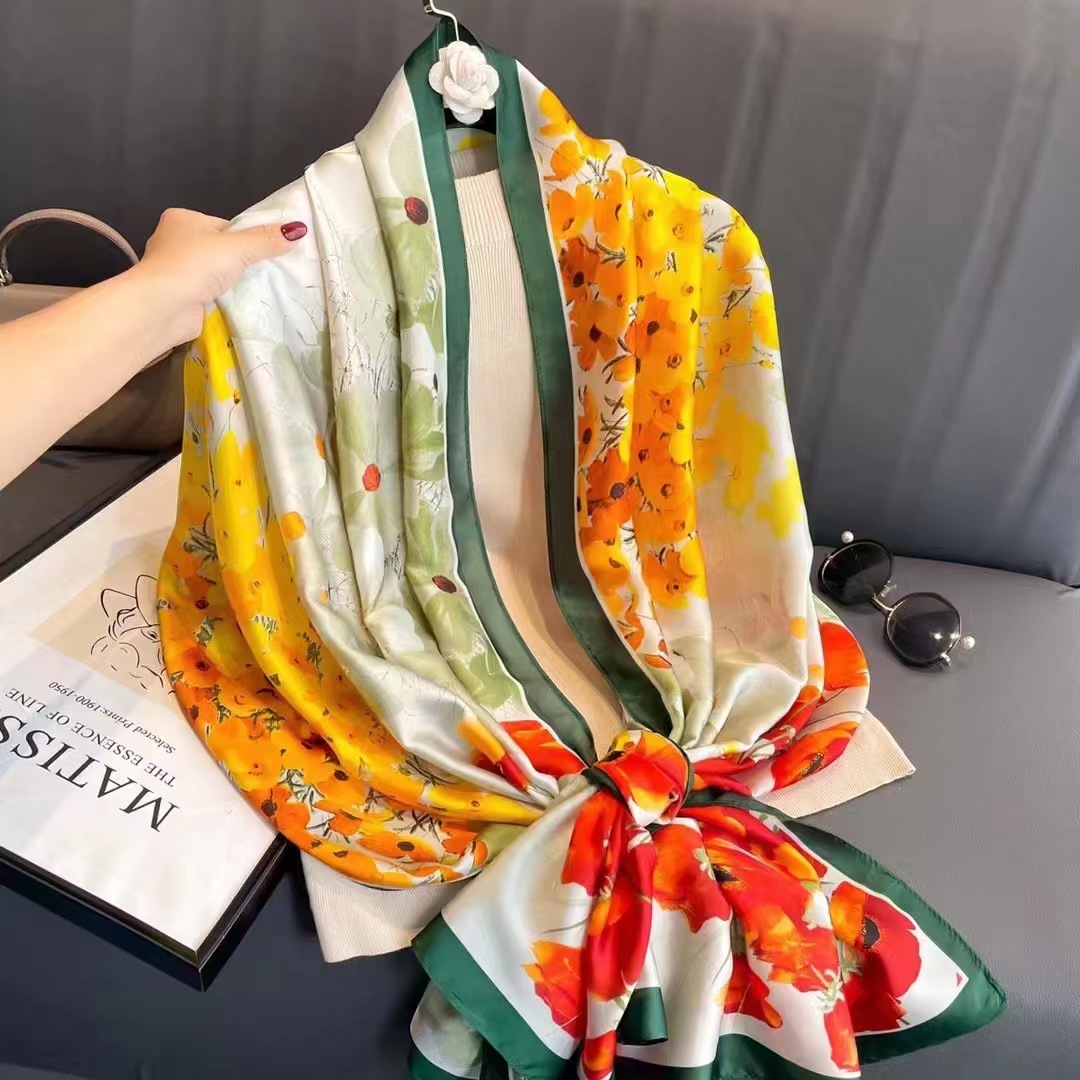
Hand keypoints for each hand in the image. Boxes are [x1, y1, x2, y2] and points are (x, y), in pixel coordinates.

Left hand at [133, 208, 307, 349]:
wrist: (165, 305)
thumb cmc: (196, 265)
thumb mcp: (237, 247)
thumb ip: (266, 240)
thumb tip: (299, 230)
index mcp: (182, 219)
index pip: (223, 226)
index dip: (245, 238)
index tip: (264, 252)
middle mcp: (173, 241)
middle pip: (219, 249)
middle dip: (239, 262)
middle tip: (264, 273)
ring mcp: (173, 270)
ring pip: (213, 273)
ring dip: (230, 282)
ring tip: (253, 289)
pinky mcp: (178, 295)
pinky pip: (208, 292)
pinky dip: (221, 298)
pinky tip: (235, 303)